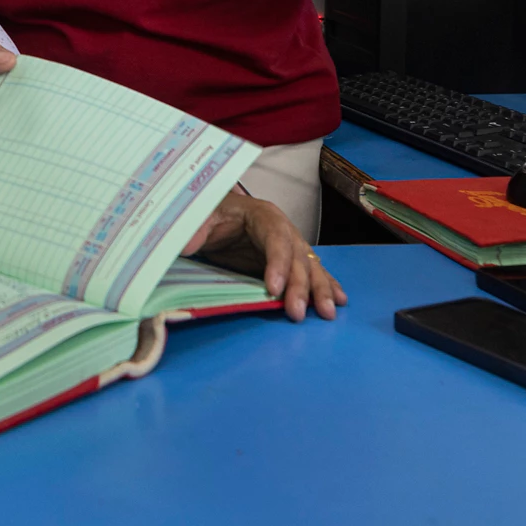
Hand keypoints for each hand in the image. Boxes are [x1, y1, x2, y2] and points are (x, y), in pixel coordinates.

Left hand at [182, 192, 345, 321]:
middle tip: (297, 312)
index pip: (275, 239)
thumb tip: (187, 242)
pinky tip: (338, 300)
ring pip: (310, 266)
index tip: (273, 289)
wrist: (215, 214)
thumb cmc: (209, 213)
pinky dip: (326, 285)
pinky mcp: (290, 260)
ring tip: (326, 312)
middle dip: (300, 285)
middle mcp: (283, 229)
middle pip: (297, 256)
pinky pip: (312, 272)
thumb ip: (194, 228)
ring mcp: (290, 244)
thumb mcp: (199, 215)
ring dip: (320, 289)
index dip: (277, 264)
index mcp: (263, 214)